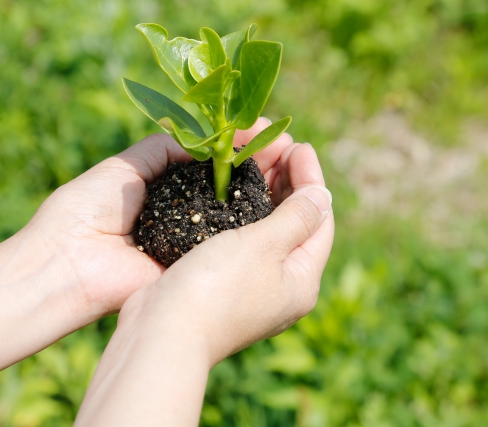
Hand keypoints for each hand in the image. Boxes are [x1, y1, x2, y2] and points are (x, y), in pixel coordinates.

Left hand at [19, 117, 296, 320]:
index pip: (217, 162)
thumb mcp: (128, 166)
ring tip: (294, 167)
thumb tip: (214, 135)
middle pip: (235, 186)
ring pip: (240, 214)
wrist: (66, 264)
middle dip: (264, 165)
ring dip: (267, 191)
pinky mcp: (197, 262)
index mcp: (169, 189)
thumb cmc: (86, 209)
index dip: (244, 145)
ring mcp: (194, 239)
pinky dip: (255, 223)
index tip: (271, 130)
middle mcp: (187, 213)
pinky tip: (278, 204)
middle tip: (293, 148)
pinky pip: (231, 241)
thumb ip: (167, 147)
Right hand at [124, 137, 333, 362]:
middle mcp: (282, 287)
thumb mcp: (264, 245)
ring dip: (266, 196)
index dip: (312, 180)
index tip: (300, 145)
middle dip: (290, 184)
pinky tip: (229, 194)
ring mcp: (253, 288)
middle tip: (279, 147)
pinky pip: (244, 241)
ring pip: (268, 232)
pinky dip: (243, 214)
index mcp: (302, 281)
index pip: (320, 221)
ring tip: (257, 162)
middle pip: (296, 226)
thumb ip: (297, 217)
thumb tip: (323, 195)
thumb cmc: (218, 286)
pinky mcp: (224, 286)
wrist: (163, 332)